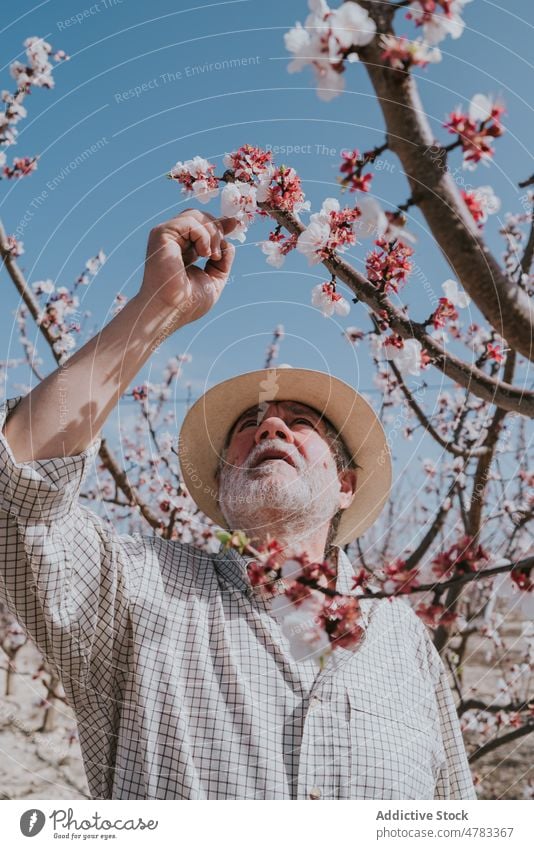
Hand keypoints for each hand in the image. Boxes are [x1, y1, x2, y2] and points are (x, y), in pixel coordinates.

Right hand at [139, 209, 237, 323]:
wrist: (172, 310)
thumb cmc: (188, 303)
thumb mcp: (214, 279)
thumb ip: (223, 261)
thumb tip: (229, 242)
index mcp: (182, 250)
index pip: (201, 226)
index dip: (219, 223)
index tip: (235, 224)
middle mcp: (173, 240)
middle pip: (198, 216)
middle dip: (217, 228)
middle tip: (219, 253)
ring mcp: (166, 236)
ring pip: (195, 216)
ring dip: (212, 233)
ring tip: (212, 256)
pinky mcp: (161, 234)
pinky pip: (190, 221)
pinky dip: (203, 235)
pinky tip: (204, 254)